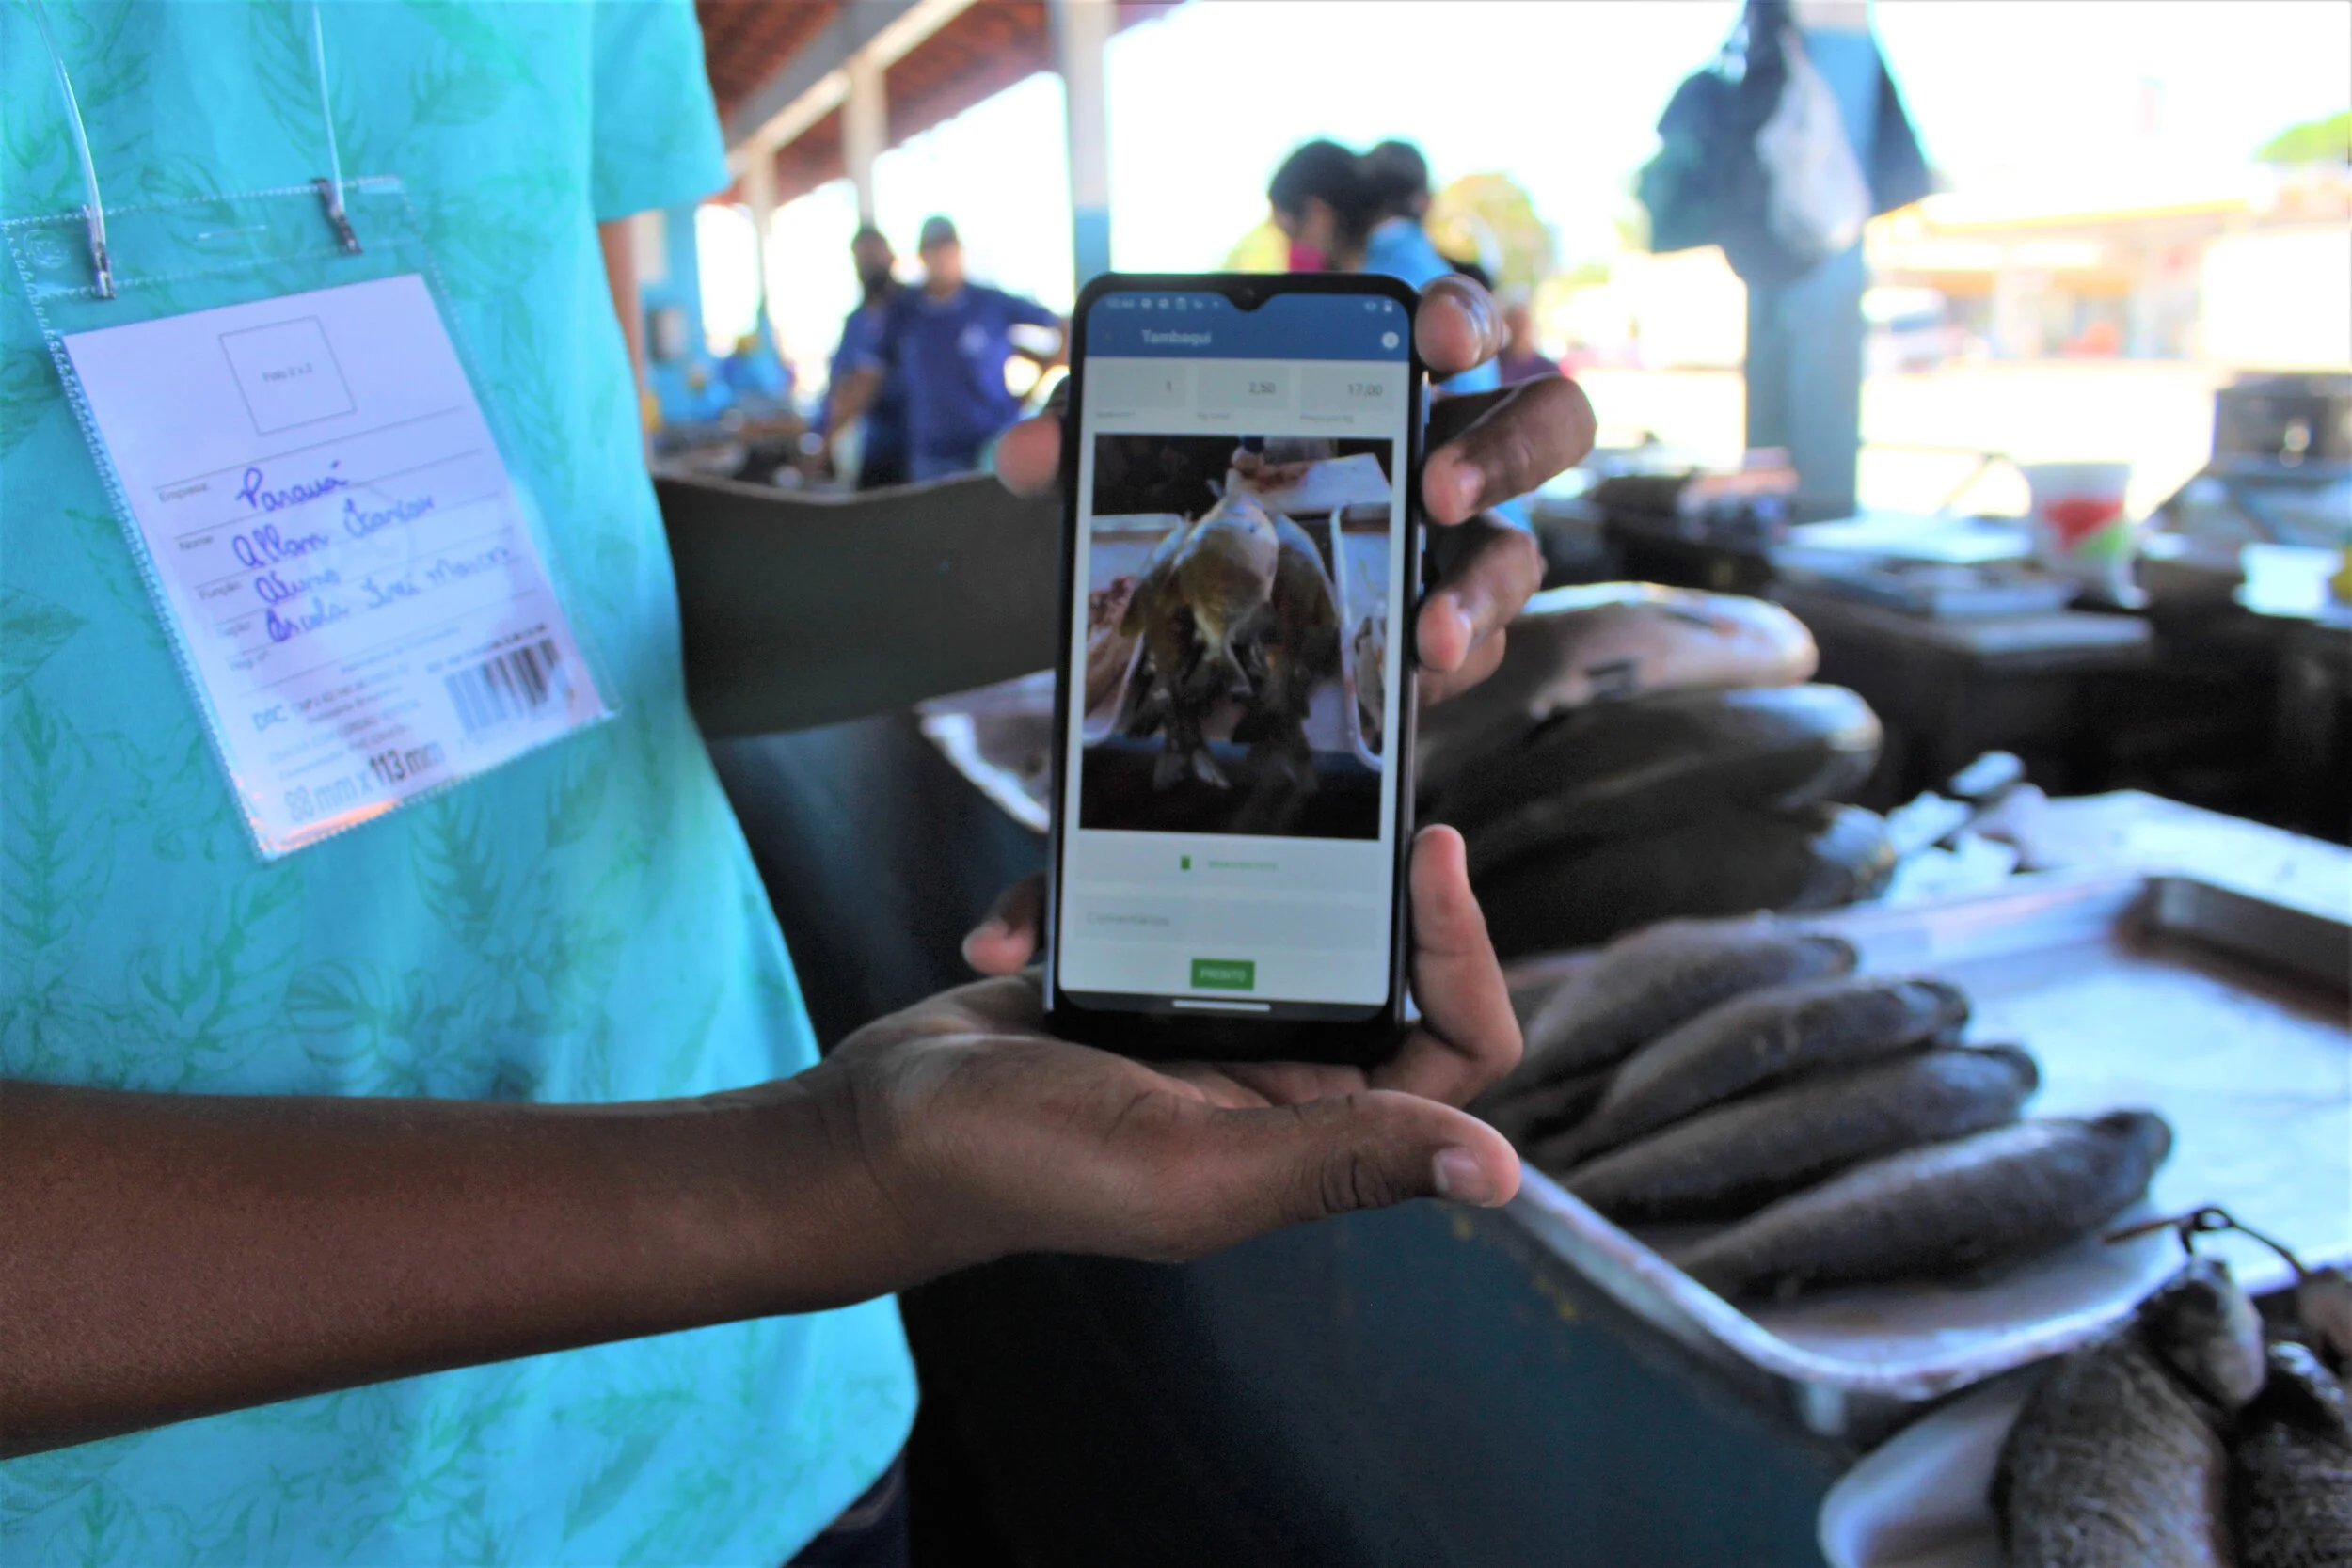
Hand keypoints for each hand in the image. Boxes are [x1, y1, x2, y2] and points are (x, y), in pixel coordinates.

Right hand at [830, 827, 1518, 1274]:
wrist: (870, 1134)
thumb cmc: (1020, 1163)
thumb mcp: (1189, 1167)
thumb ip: (1337, 1160)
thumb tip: (1500, 1172)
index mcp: (1310, 1132)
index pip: (1454, 1047)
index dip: (1465, 955)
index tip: (1429, 850)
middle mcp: (1272, 1079)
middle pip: (1369, 957)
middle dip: (1334, 875)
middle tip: (1302, 788)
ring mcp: (1198, 1020)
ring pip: (1258, 909)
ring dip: (1189, 872)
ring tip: (1107, 866)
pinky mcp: (1124, 973)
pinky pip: (1146, 898)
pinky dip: (1074, 898)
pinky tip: (1011, 938)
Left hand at [994, 274, 1596, 705]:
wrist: (1184, 610)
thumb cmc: (1183, 492)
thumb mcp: (1122, 455)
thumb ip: (1079, 432)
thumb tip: (1026, 453)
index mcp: (1386, 378)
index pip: (1455, 321)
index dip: (1461, 314)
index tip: (1436, 338)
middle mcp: (1446, 452)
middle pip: (1548, 422)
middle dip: (1509, 450)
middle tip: (1439, 491)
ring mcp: (1457, 550)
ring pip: (1524, 553)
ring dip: (1483, 591)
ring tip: (1427, 633)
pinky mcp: (1445, 636)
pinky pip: (1477, 648)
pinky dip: (1442, 668)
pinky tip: (1401, 686)